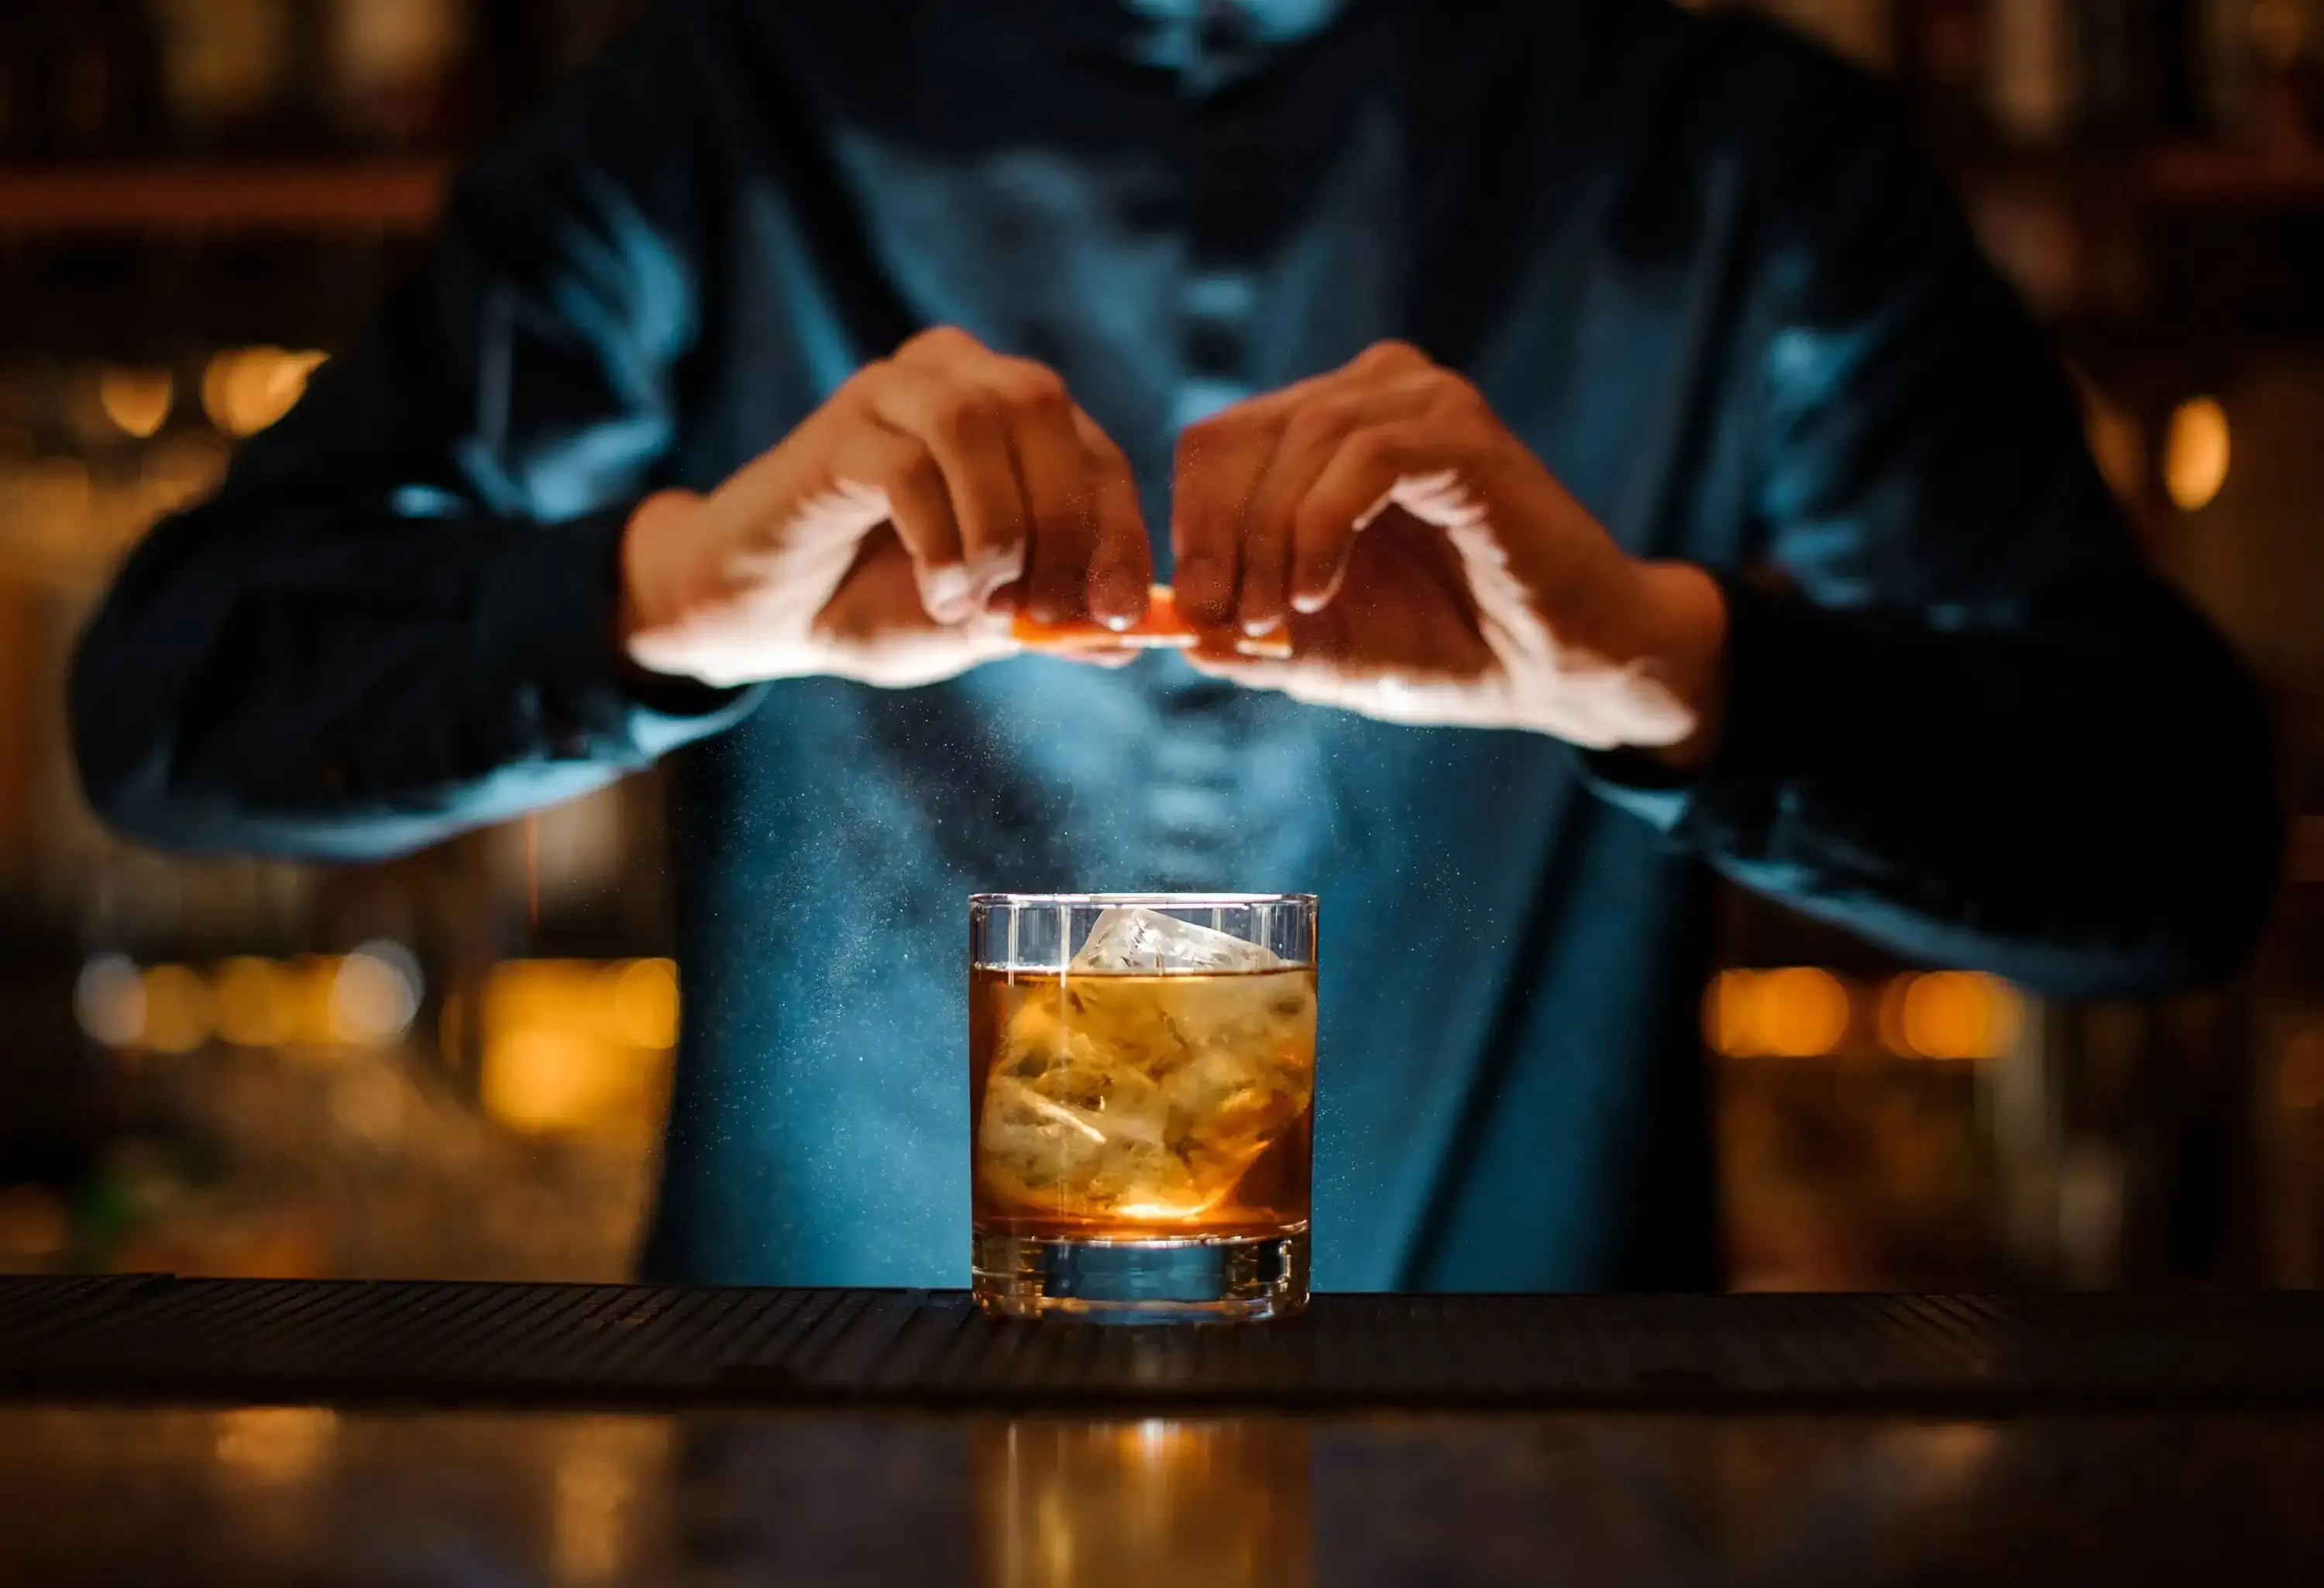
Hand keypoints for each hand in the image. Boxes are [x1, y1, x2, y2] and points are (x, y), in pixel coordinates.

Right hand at [620, 327, 1151, 687]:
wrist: (769, 615)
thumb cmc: (882, 604)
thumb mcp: (986, 624)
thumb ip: (1054, 621)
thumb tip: (1133, 637)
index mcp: (1012, 417)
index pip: (1096, 452)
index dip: (1118, 532)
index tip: (1118, 612)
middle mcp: (957, 379)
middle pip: (1043, 408)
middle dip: (1063, 522)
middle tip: (1046, 612)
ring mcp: (892, 392)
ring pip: (977, 421)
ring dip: (997, 527)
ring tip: (976, 602)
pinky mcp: (836, 427)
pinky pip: (907, 464)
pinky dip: (939, 540)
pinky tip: (938, 592)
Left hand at [1171, 341, 1727, 763]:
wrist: (1561, 669)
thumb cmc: (1446, 648)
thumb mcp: (1322, 650)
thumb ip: (1248, 637)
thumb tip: (1173, 634)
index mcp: (1325, 430)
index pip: (1216, 445)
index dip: (1190, 528)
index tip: (1197, 615)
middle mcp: (1369, 393)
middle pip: (1239, 437)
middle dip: (1218, 541)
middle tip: (1232, 623)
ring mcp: (1420, 401)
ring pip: (1297, 440)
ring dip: (1268, 540)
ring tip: (1278, 618)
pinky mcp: (1464, 432)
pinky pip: (1363, 456)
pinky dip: (1321, 526)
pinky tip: (1320, 591)